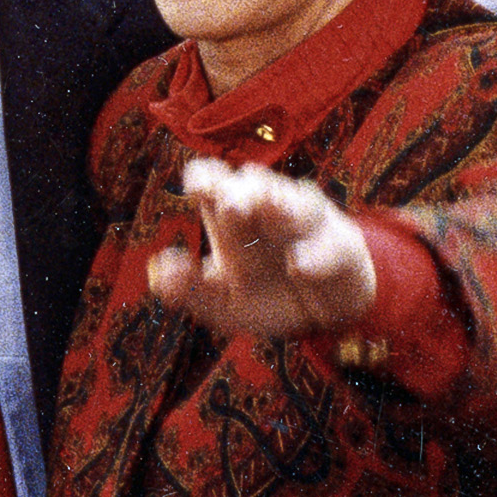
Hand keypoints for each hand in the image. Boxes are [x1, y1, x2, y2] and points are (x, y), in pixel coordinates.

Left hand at [149, 157, 376, 337]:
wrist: (323, 318)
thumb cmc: (265, 292)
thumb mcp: (222, 301)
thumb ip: (188, 289)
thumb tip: (156, 272)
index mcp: (232, 215)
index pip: (214, 181)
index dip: (205, 178)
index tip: (196, 186)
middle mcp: (268, 207)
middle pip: (254, 185)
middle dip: (242, 192)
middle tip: (229, 206)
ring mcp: (305, 222)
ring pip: (295, 202)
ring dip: (280, 206)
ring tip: (266, 210)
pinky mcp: (340, 246)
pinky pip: (330, 244)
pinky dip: (315, 255)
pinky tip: (299, 266)